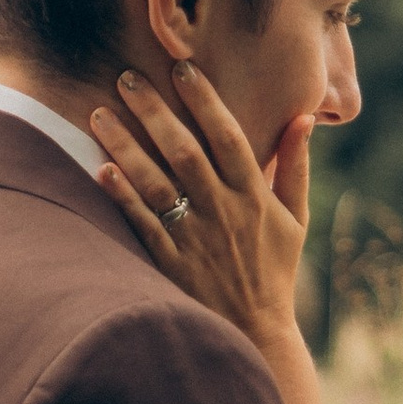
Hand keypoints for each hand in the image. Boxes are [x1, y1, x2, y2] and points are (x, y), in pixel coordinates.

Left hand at [90, 63, 311, 358]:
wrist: (256, 335)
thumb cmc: (275, 271)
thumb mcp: (296, 218)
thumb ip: (295, 165)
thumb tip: (304, 117)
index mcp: (254, 196)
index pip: (229, 137)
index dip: (206, 101)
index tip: (182, 68)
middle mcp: (224, 213)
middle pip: (185, 152)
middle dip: (155, 112)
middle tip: (126, 76)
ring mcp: (196, 239)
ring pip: (157, 184)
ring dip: (127, 147)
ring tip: (99, 114)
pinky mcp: (171, 264)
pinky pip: (143, 225)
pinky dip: (123, 198)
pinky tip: (101, 169)